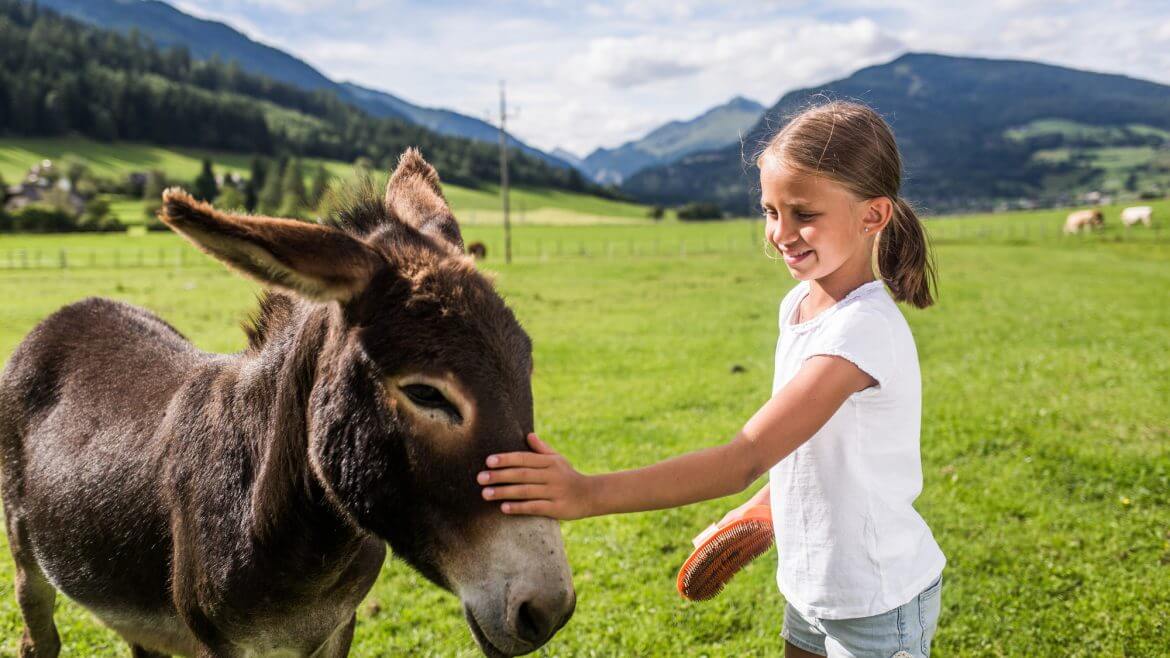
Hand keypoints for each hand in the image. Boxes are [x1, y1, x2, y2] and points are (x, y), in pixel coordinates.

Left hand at [478, 433, 592, 519]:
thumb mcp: (558, 459)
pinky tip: (503, 507)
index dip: (506, 459)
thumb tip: (528, 435)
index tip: (488, 461)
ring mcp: (554, 492)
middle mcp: (551, 475)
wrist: (591, 495)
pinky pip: (534, 507)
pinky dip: (518, 507)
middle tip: (480, 478)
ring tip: (485, 493)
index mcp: (549, 462)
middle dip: (499, 476)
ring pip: (525, 491)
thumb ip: (542, 449)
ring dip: (504, 492)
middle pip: (522, 474)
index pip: (524, 458)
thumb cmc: (569, 475)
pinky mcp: (556, 508)